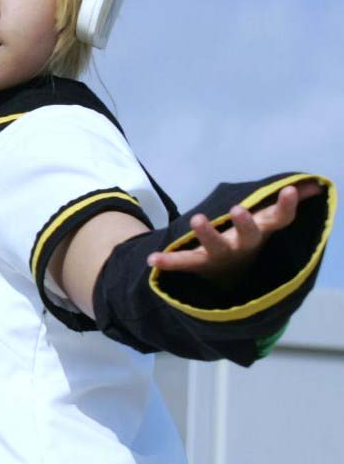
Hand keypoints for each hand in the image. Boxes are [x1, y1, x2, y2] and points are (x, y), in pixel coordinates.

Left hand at [146, 179, 322, 291]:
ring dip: (207, 235)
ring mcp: (220, 257)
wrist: (230, 279)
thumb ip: (282, 204)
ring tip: (197, 218)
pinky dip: (168, 262)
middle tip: (238, 209)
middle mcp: (242, 246)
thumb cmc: (249, 238)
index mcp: (260, 233)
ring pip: (214, 249)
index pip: (278, 220)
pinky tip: (151, 259)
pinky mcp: (199, 264)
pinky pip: (183, 263)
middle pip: (247, 236)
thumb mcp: (266, 220)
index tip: (289, 190)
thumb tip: (312, 184)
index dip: (285, 206)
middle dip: (244, 223)